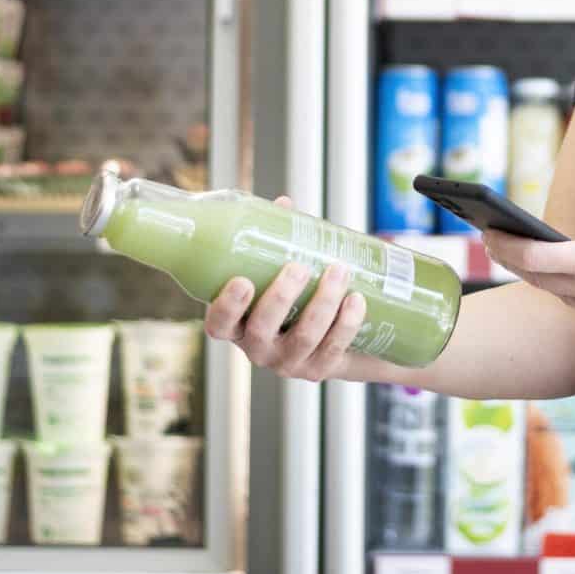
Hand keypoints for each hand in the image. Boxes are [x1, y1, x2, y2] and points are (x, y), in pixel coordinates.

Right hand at [202, 196, 368, 380]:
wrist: (339, 335)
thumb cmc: (298, 295)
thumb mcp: (282, 270)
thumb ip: (278, 240)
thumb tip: (283, 204)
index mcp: (239, 324)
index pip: (218, 324)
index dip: (227, 307)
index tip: (242, 281)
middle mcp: (259, 348)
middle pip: (261, 331)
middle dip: (280, 298)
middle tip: (297, 267)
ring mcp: (289, 362)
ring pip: (302, 338)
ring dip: (322, 303)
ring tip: (338, 271)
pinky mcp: (319, 369)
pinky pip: (332, 349)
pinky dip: (346, 323)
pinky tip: (356, 300)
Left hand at [481, 217, 574, 343]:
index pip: (536, 256)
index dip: (507, 245)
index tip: (489, 231)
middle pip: (538, 278)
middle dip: (511, 258)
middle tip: (492, 239)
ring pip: (560, 294)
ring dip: (539, 276)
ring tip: (521, 255)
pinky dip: (573, 290)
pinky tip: (567, 276)